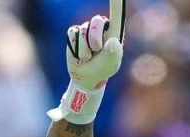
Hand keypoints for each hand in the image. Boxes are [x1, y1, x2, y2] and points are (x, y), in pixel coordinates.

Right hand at [48, 3, 125, 123]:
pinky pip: (73, 34)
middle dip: (95, 38)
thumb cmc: (103, 70)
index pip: (116, 13)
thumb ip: (114, 55)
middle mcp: (101, 28)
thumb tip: (112, 41)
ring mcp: (87, 30)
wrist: (86, 77)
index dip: (116, 1)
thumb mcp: (111, 66)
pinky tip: (80, 54)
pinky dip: (76, 48)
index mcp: (114, 32)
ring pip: (83, 30)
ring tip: (88, 57)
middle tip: (96, 50)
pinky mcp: (74, 34)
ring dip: (85, 48)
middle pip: (97, 21)